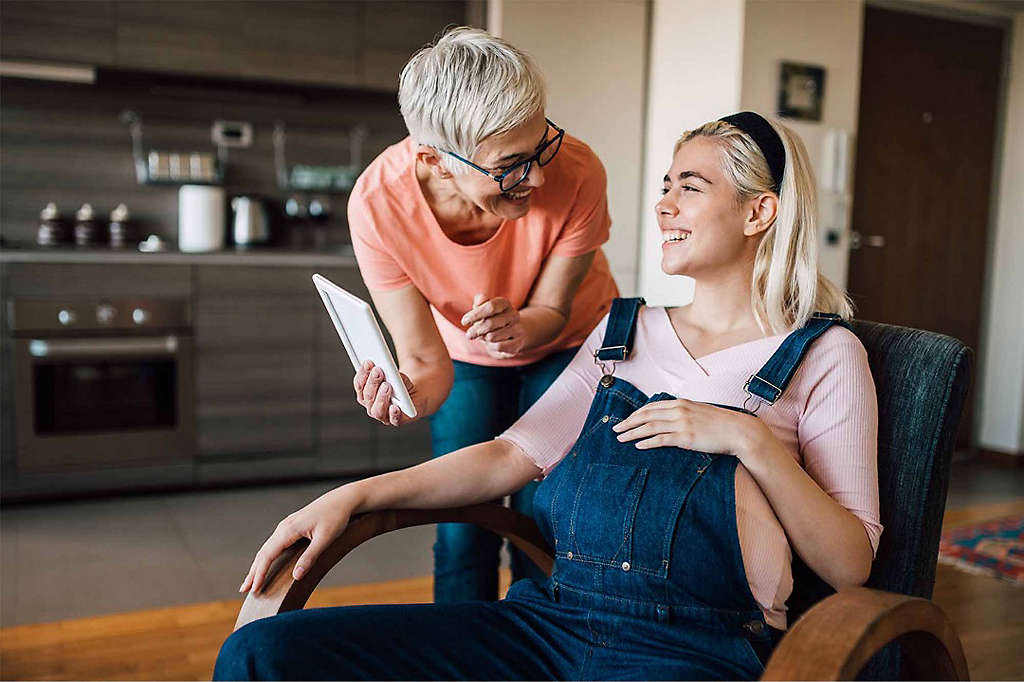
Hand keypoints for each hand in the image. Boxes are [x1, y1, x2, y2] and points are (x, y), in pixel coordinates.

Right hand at [239, 486, 357, 593]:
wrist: (343, 499)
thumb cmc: (336, 517)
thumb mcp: (325, 539)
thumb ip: (310, 557)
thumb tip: (296, 576)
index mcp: (289, 529)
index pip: (268, 555)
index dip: (259, 573)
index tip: (253, 588)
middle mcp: (284, 527)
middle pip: (263, 552)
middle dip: (253, 571)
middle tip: (244, 590)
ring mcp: (287, 525)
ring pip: (267, 547)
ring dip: (258, 564)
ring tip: (252, 581)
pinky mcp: (292, 526)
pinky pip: (274, 544)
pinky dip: (267, 556)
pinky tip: (267, 563)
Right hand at [353, 360, 419, 425]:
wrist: (417, 394)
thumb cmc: (401, 383)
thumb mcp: (395, 374)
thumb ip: (388, 371)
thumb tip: (386, 366)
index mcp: (365, 393)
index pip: (359, 384)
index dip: (362, 374)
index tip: (368, 362)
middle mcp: (371, 406)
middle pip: (367, 396)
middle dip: (372, 383)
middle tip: (378, 371)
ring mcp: (383, 415)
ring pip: (377, 410)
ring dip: (381, 397)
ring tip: (387, 385)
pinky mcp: (397, 421)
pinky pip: (394, 420)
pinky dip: (393, 414)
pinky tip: (395, 406)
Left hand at [461, 293, 525, 358]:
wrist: (512, 334)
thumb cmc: (492, 320)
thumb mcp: (484, 310)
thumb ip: (480, 303)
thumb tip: (479, 298)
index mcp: (505, 303)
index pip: (490, 306)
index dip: (475, 315)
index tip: (464, 321)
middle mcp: (514, 315)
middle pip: (490, 323)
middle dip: (476, 330)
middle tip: (469, 335)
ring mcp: (518, 329)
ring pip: (493, 336)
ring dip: (484, 339)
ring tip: (482, 337)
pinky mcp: (518, 343)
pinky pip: (499, 346)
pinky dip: (491, 347)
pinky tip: (491, 344)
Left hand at [611, 399, 767, 459]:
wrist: (738, 430)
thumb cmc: (720, 423)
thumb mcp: (699, 412)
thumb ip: (683, 412)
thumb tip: (670, 418)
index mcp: (681, 403)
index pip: (651, 407)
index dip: (635, 413)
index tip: (626, 419)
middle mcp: (678, 410)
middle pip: (646, 415)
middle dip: (628, 422)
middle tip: (615, 429)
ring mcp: (681, 423)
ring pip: (649, 427)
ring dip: (632, 432)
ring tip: (621, 438)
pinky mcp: (685, 437)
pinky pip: (661, 439)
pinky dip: (647, 442)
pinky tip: (637, 445)